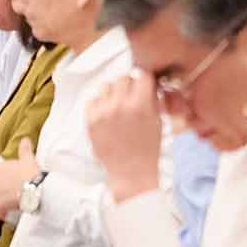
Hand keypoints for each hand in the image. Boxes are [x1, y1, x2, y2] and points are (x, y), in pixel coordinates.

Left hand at [0, 138, 38, 218]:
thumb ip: (25, 150)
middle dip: (2, 193)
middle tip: (14, 196)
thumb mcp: (29, 160)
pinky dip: (0, 214)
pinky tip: (9, 213)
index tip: (13, 187)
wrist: (36, 188)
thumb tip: (26, 140)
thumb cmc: (33, 174)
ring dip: (1, 203)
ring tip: (14, 204)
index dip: (5, 184)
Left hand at [87, 70, 166, 202]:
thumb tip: (148, 81)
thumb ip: (152, 99)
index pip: (143, 75)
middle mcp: (119, 105)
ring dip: (114, 92)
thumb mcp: (157, 120)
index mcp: (140, 105)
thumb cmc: (148, 147)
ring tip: (120, 106)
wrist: (131, 171)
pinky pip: (93, 99)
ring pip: (106, 86)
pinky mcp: (89, 119)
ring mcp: (102, 112)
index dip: (146, 79)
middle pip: (123, 78)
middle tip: (133, 96)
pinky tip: (108, 114)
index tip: (146, 83)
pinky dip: (100, 103)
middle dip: (130, 84)